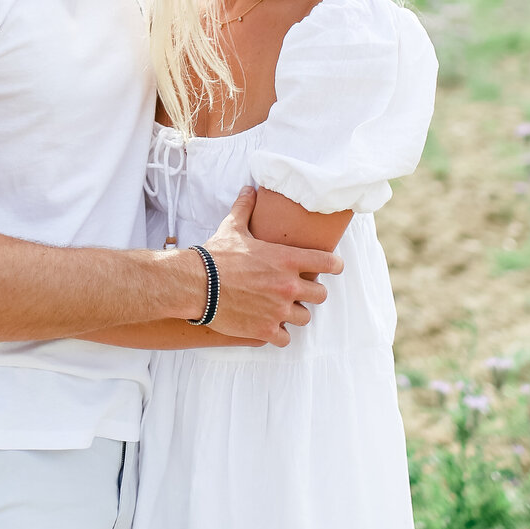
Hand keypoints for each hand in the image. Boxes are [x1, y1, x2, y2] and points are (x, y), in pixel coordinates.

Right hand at [202, 189, 342, 347]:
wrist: (196, 284)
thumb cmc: (215, 256)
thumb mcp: (232, 228)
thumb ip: (244, 209)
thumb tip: (247, 190)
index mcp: (287, 260)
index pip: (329, 263)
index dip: (333, 265)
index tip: (331, 267)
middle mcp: (288, 286)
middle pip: (321, 295)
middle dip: (310, 293)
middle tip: (296, 290)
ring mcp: (278, 311)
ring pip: (305, 318)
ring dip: (295, 313)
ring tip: (281, 309)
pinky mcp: (265, 330)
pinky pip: (285, 338)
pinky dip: (279, 333)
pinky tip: (269, 326)